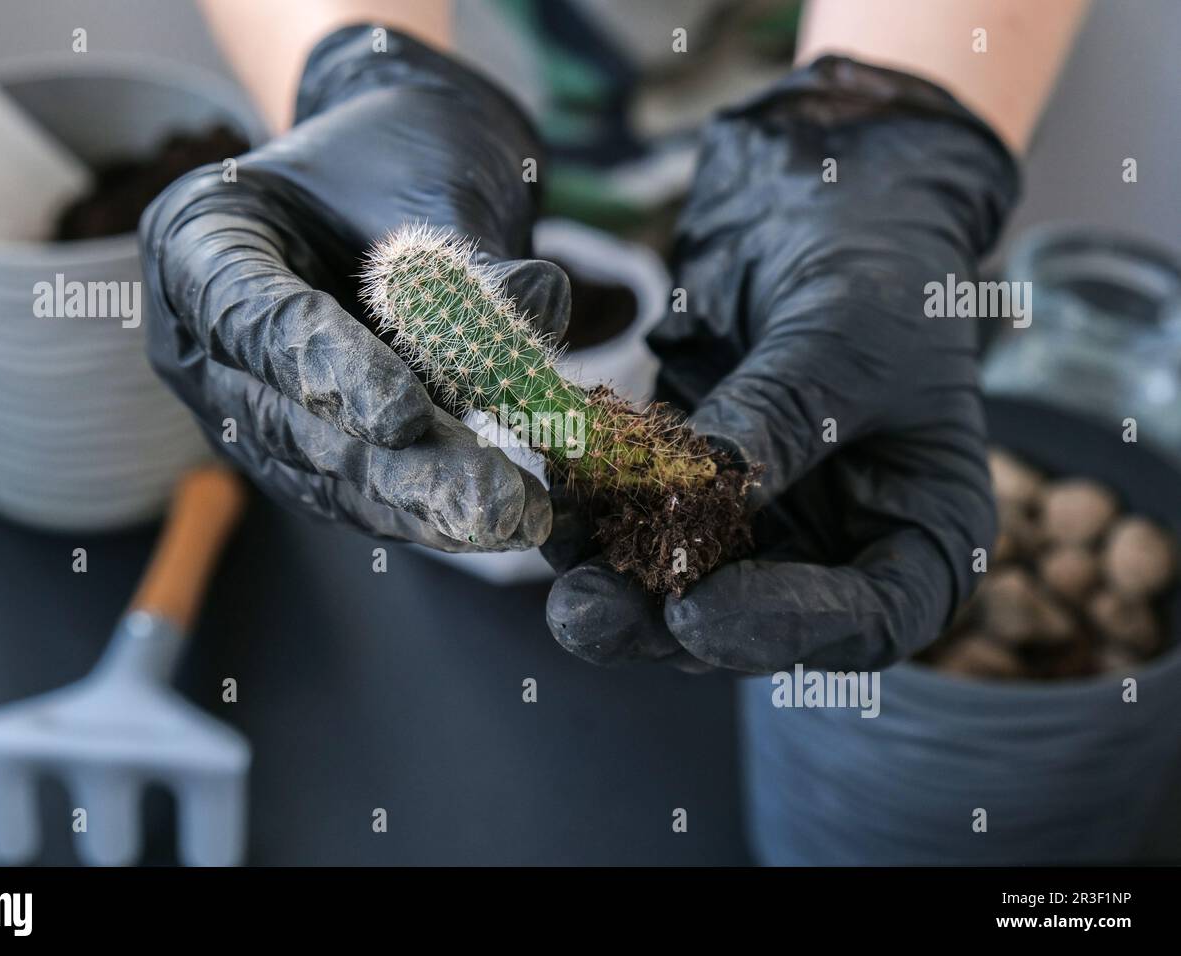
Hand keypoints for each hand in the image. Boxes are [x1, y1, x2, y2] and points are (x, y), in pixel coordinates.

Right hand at [140, 25, 568, 550]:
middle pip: (288, 418)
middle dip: (396, 468)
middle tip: (491, 503)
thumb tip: (536, 301)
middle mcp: (198, 335)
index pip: (255, 317)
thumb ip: (466, 253)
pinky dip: (419, 508)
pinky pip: (348, 489)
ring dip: (418, 504)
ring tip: (511, 521)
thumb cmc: (397, 159)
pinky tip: (489, 523)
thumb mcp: (427, 182)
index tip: (408, 417)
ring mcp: (237, 402)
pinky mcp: (288, 450)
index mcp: (198, 236)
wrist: (393, 173)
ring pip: (320, 472)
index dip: (330, 371)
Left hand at [544, 56, 1018, 672]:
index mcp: (923, 531)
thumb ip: (778, 415)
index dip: (783, 631)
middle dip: (661, 621)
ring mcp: (761, 523)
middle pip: (754, 621)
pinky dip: (593, 510)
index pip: (869, 621)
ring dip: (608, 573)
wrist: (824, 197)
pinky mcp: (690, 489)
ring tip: (550, 544)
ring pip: (679, 585)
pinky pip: (636, 519)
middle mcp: (840, 547)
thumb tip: (697, 493)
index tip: (698, 617)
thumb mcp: (842, 335)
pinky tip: (550, 488)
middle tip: (583, 610)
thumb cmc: (876, 260)